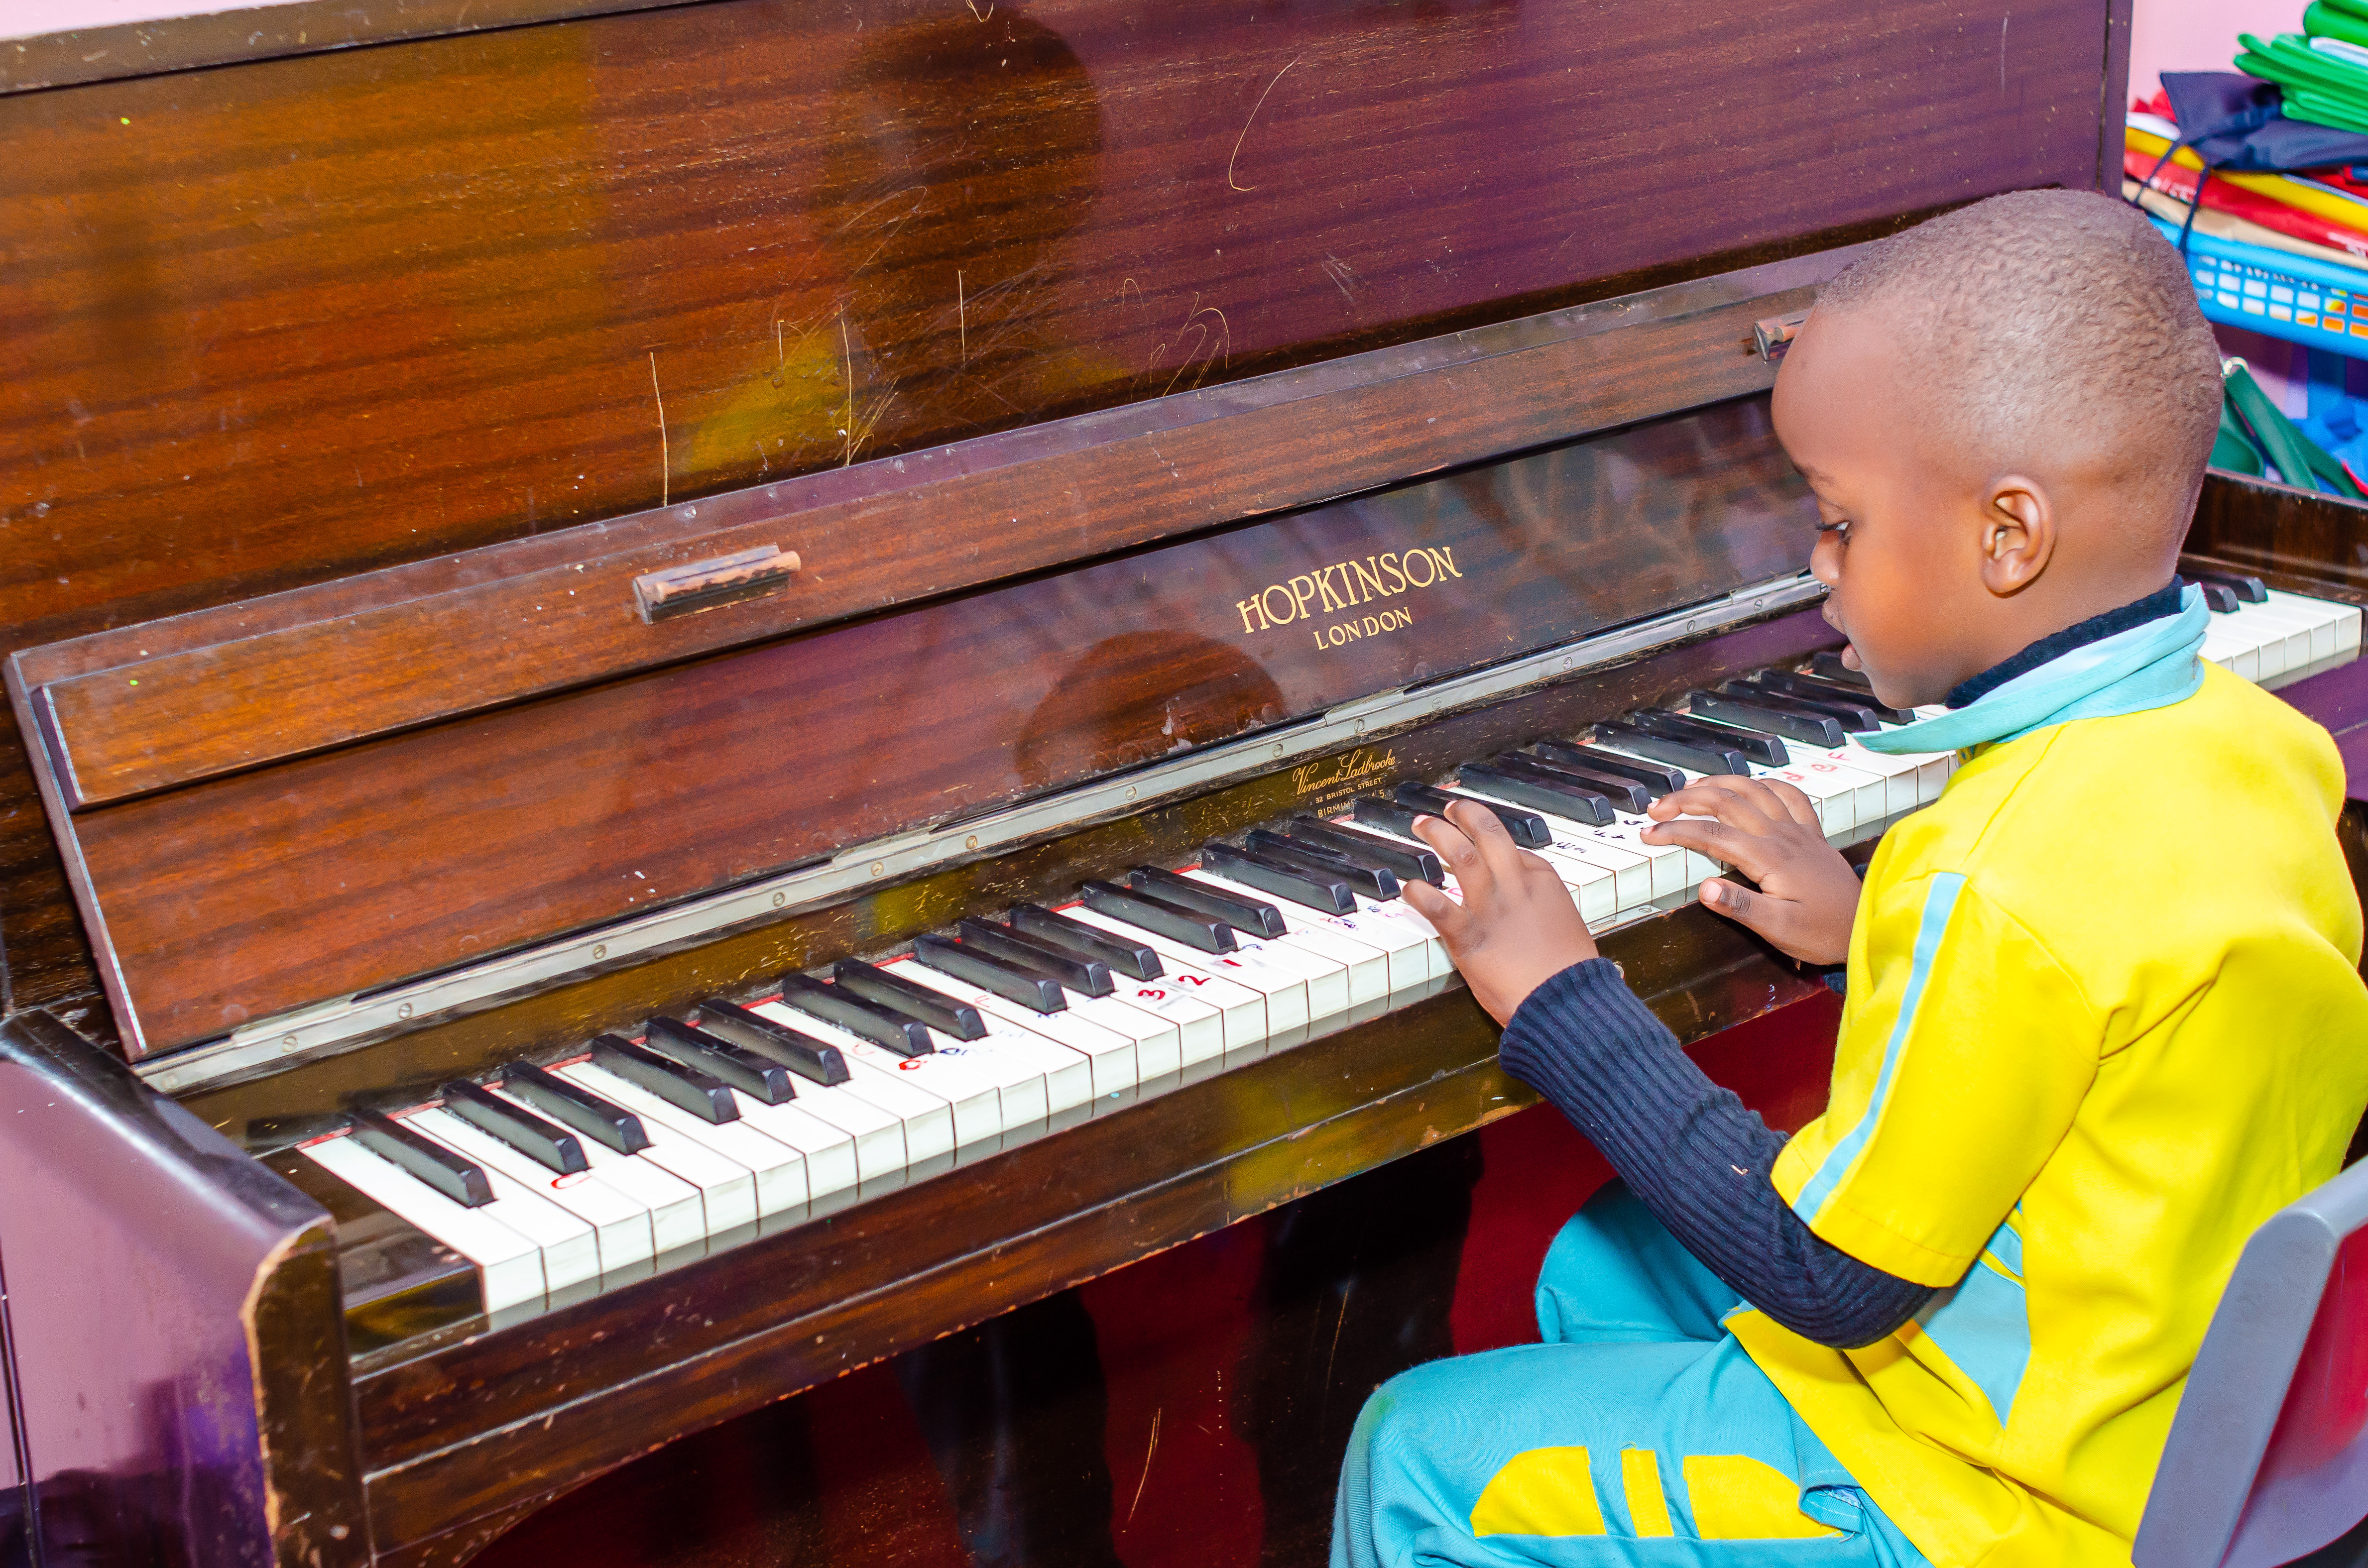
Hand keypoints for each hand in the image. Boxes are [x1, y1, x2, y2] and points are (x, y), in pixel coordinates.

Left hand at [1404, 799, 1597, 1025]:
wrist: (1566, 1003)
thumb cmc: (1570, 973)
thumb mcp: (1567, 925)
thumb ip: (1544, 907)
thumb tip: (1533, 903)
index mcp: (1542, 881)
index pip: (1512, 847)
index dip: (1490, 838)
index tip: (1476, 834)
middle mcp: (1515, 886)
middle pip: (1487, 833)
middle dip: (1465, 815)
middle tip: (1448, 808)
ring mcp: (1490, 908)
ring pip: (1460, 856)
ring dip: (1438, 835)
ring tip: (1422, 825)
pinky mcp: (1468, 937)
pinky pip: (1436, 907)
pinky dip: (1418, 893)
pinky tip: (1407, 887)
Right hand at [1638, 776, 1860, 964]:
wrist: (1867, 927)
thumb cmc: (1823, 933)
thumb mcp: (1779, 929)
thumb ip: (1741, 907)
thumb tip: (1703, 889)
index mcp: (1770, 858)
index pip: (1713, 834)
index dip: (1677, 830)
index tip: (1649, 835)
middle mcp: (1783, 836)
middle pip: (1727, 801)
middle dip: (1686, 800)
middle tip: (1656, 808)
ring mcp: (1799, 830)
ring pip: (1754, 789)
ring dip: (1718, 783)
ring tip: (1688, 788)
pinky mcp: (1812, 832)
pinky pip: (1788, 793)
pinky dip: (1763, 782)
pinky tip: (1748, 784)